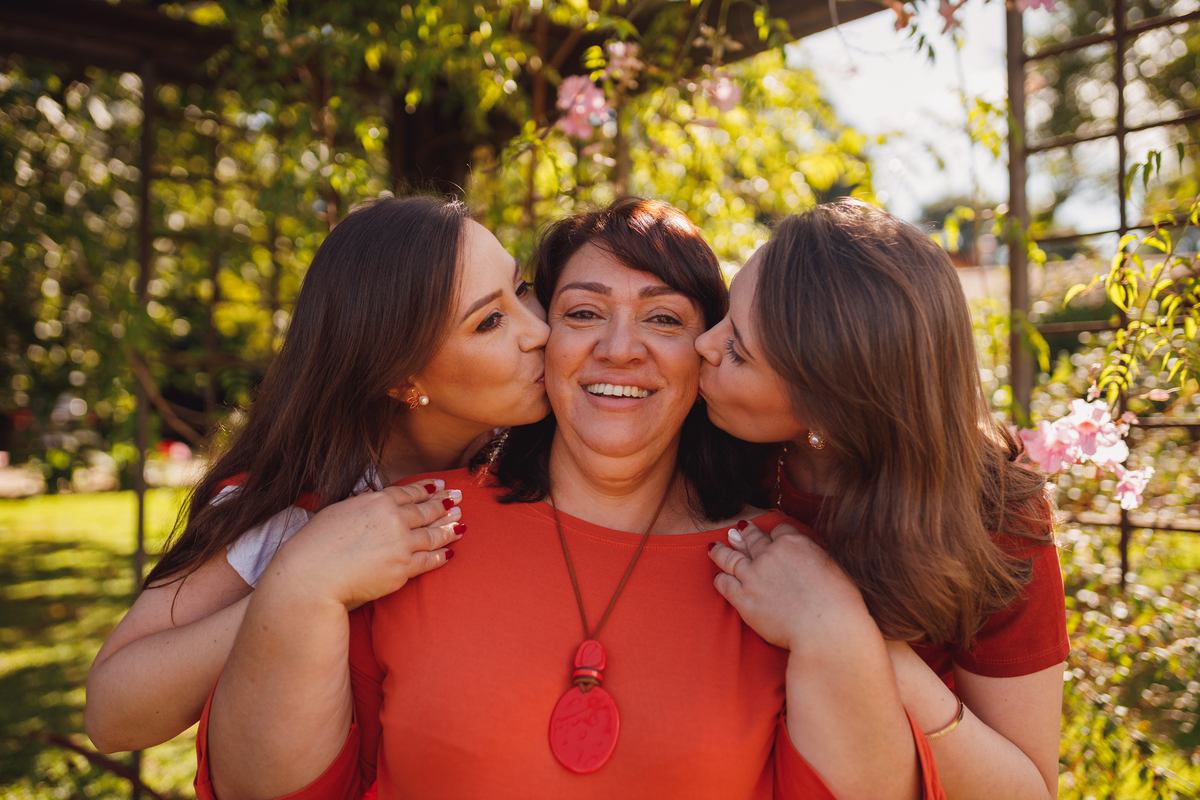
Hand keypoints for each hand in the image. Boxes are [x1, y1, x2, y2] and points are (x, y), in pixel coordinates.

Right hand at [266, 480, 463, 607]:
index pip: (409, 493)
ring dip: (449, 528)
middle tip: (459, 499)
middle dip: (445, 504)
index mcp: (377, 501)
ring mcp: (401, 545)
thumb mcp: (337, 510)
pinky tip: (449, 552)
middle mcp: (394, 520)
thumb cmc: (316, 544)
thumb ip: (360, 503)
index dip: (427, 489)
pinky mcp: (402, 570)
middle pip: (427, 510)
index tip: (440, 486)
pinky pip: (428, 561)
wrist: (312, 576)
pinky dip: (441, 555)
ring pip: (433, 535)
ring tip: (462, 523)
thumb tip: (371, 495)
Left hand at [708, 520, 874, 655]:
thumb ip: (814, 556)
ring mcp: (753, 576)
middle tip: (736, 531)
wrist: (827, 630)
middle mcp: (770, 555)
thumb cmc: (839, 603)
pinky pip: (724, 584)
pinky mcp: (743, 599)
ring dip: (720, 551)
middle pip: (752, 539)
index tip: (771, 537)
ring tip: (713, 547)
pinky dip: (719, 579)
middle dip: (744, 534)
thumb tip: (809, 555)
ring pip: (730, 557)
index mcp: (794, 543)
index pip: (779, 530)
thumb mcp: (832, 566)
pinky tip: (718, 578)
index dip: (775, 534)